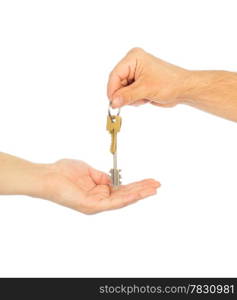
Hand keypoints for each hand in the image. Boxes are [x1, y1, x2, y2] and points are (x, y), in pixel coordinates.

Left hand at [42, 159, 159, 213]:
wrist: (49, 176)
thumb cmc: (64, 172)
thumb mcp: (89, 171)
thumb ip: (102, 177)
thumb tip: (114, 179)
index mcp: (99, 191)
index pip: (122, 189)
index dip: (136, 185)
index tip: (149, 180)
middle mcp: (100, 200)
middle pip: (126, 195)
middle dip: (142, 190)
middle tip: (157, 185)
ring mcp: (97, 204)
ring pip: (123, 200)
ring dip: (139, 194)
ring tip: (153, 189)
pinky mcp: (93, 205)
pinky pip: (114, 202)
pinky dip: (128, 197)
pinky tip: (139, 193)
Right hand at [107, 47, 190, 107]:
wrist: (183, 89)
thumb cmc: (169, 83)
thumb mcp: (145, 89)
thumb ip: (127, 96)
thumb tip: (113, 102)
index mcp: (133, 58)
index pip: (115, 75)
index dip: (112, 90)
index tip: (113, 103)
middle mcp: (132, 63)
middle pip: (117, 83)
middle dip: (125, 95)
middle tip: (136, 99)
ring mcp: (135, 73)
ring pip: (122, 91)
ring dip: (131, 98)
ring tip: (145, 96)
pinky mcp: (138, 82)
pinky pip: (128, 94)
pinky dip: (135, 99)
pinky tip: (146, 97)